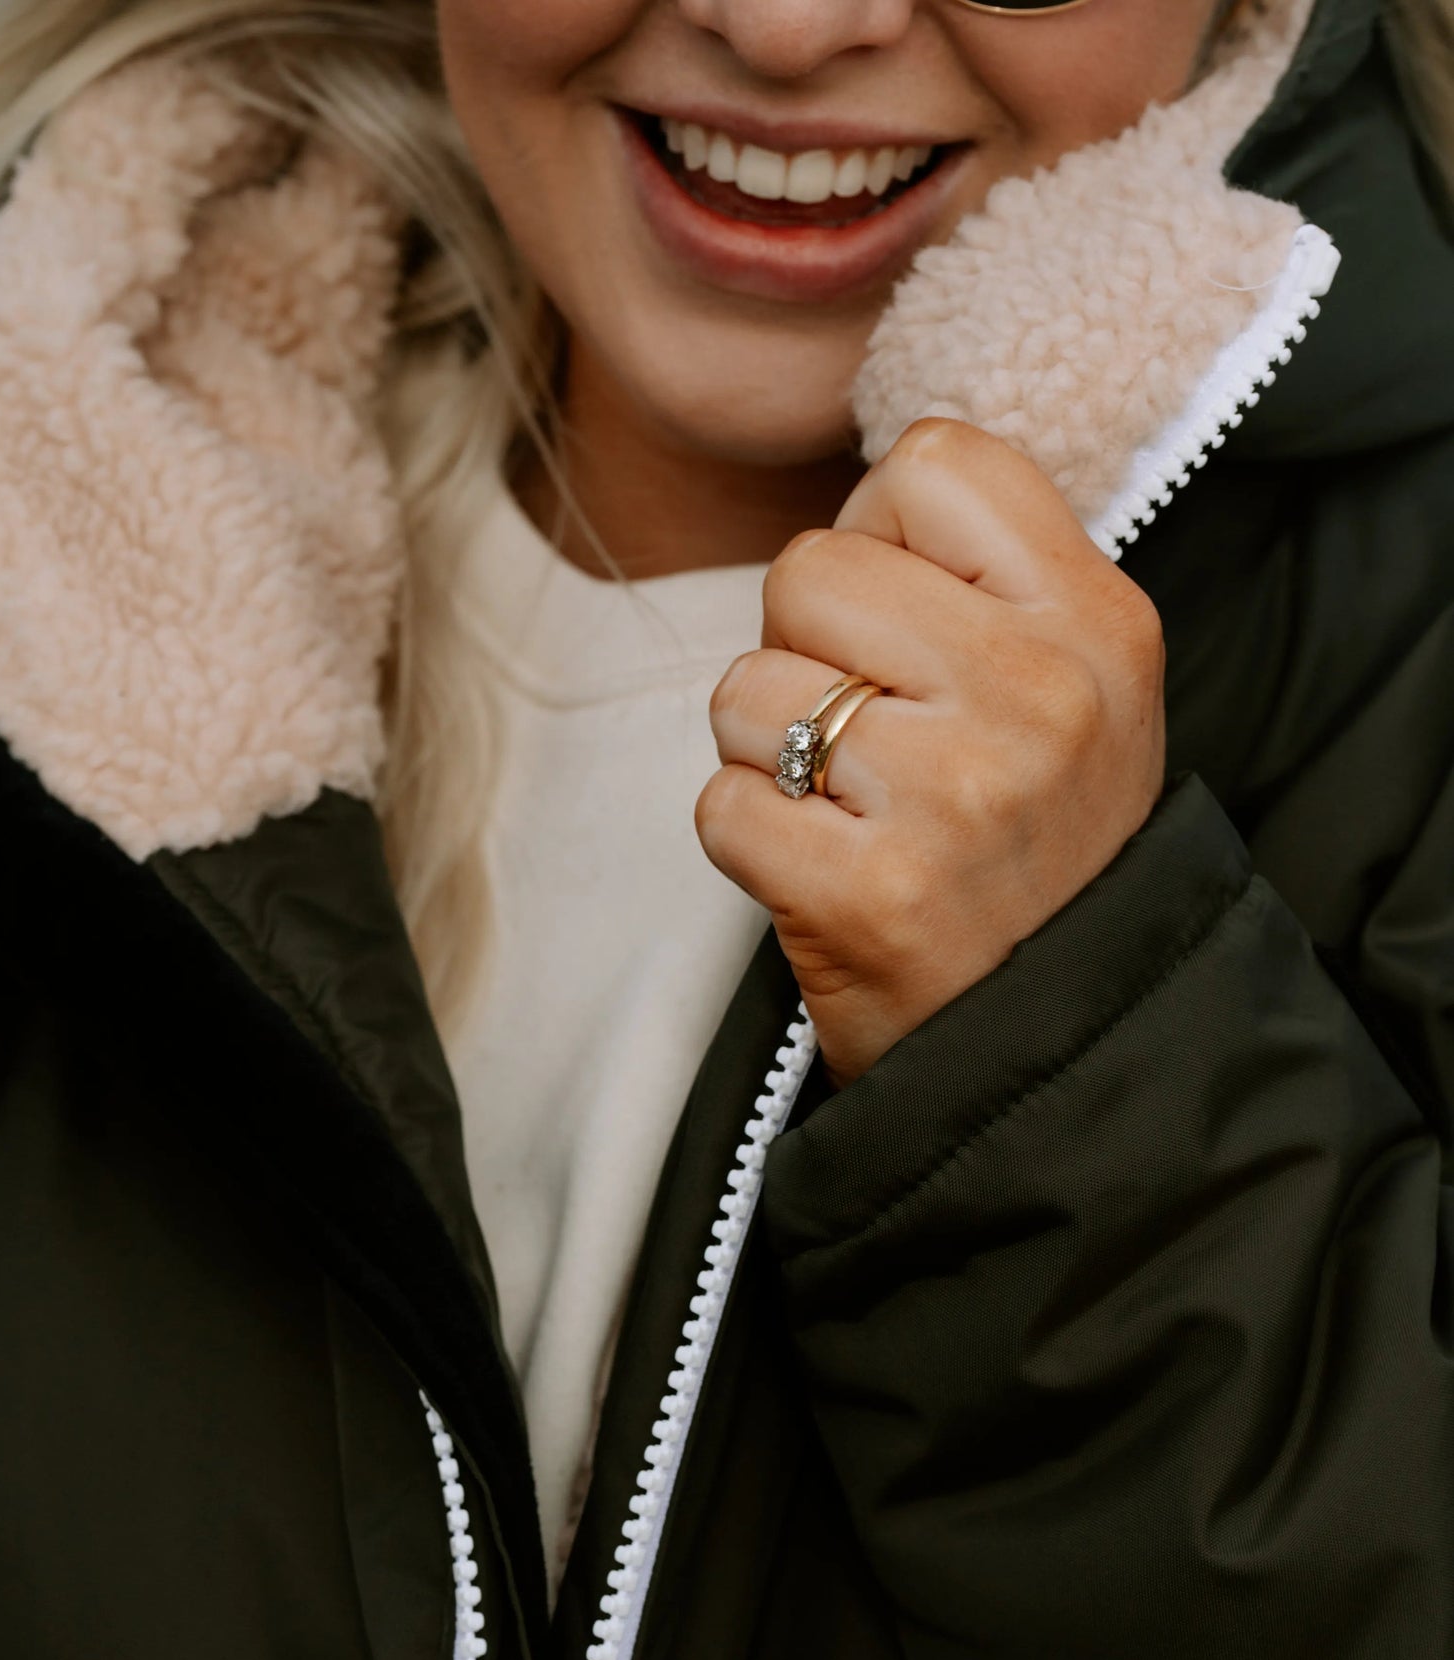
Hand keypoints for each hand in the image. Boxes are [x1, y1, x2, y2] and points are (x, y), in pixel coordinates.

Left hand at [698, 419, 1165, 1088]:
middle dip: (804, 650)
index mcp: (1096, 622)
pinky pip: (721, 802)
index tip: (897, 621)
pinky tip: (822, 869)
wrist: (1058, 1039)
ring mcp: (954, 796)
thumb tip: (860, 501)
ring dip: (766, 751)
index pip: (931, 463)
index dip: (876, 533)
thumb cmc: (1035, 847)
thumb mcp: (1078, 687)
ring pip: (747, 686)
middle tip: (865, 736)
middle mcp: (1038, 695)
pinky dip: (746, 840)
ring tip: (848, 808)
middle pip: (809, 568)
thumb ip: (986, 581)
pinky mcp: (868, 893)